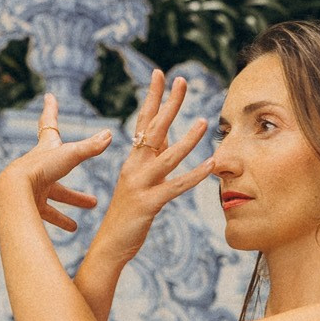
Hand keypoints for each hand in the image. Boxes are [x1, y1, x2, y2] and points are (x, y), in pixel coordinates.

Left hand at [2, 93, 113, 235]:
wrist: (13, 192)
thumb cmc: (39, 169)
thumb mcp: (70, 155)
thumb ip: (91, 147)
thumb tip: (110, 134)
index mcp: (45, 149)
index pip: (49, 124)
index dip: (51, 110)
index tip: (48, 96)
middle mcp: (38, 166)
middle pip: (60, 168)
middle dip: (77, 172)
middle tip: (89, 179)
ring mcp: (32, 186)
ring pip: (55, 194)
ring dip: (72, 201)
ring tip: (91, 205)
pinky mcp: (29, 204)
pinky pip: (47, 213)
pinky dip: (60, 219)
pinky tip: (73, 228)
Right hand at [92, 70, 213, 264]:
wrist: (109, 245)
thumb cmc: (127, 214)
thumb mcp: (139, 181)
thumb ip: (153, 159)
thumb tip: (168, 136)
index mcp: (133, 160)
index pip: (143, 121)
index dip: (153, 97)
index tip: (161, 74)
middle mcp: (134, 167)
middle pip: (153, 129)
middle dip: (168, 104)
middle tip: (181, 80)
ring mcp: (140, 184)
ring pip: (166, 157)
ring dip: (187, 139)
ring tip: (205, 122)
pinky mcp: (148, 203)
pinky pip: (175, 187)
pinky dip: (194, 176)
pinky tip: (210, 166)